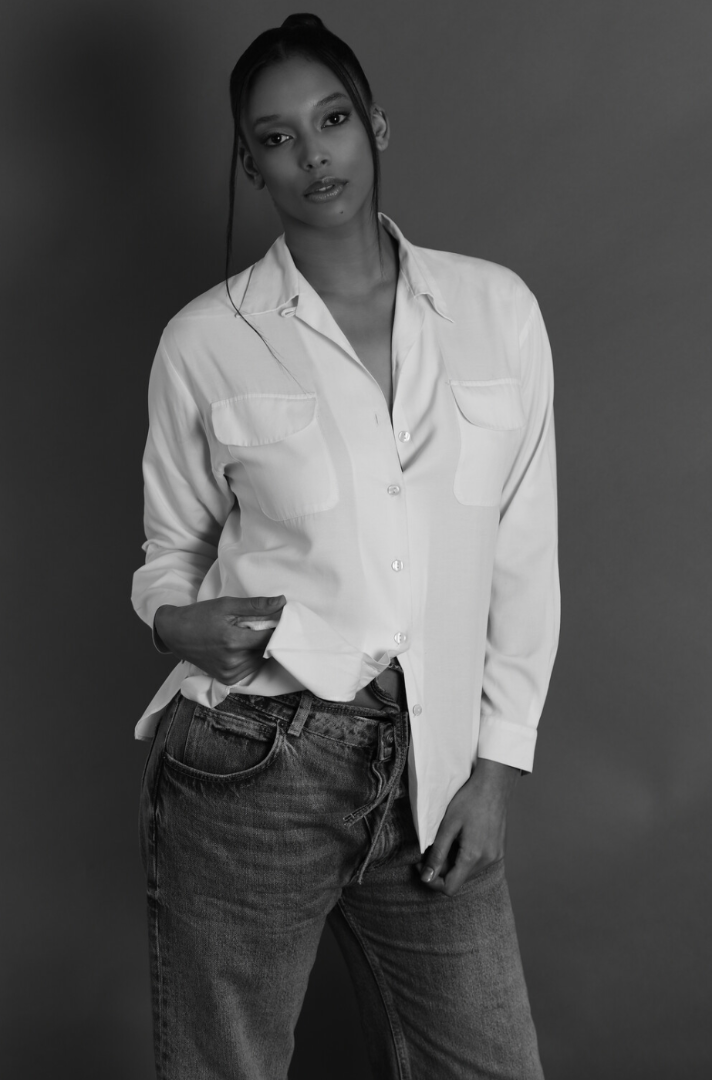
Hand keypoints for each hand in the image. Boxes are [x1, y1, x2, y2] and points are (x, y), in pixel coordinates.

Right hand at [153, 595, 286, 683]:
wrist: (175, 633)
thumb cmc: (200, 616)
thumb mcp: (227, 605)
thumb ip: (256, 605)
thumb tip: (281, 602)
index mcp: (233, 642)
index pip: (270, 638)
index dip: (277, 627)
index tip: (278, 618)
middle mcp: (232, 662)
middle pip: (265, 650)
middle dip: (267, 637)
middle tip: (258, 624)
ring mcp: (229, 674)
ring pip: (259, 660)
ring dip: (258, 648)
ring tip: (244, 635)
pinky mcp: (226, 680)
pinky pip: (249, 668)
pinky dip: (250, 657)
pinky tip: (239, 646)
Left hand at [417, 758, 518, 896]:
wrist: (494, 784)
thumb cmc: (470, 800)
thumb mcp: (448, 826)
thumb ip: (437, 854)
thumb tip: (426, 877)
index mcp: (473, 857)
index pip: (450, 888)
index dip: (432, 881)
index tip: (422, 865)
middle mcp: (487, 861)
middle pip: (459, 879)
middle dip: (442, 868)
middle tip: (432, 847)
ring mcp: (496, 856)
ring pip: (468, 871)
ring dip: (454, 862)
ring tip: (448, 839)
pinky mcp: (499, 850)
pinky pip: (478, 862)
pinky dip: (466, 856)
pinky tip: (462, 837)